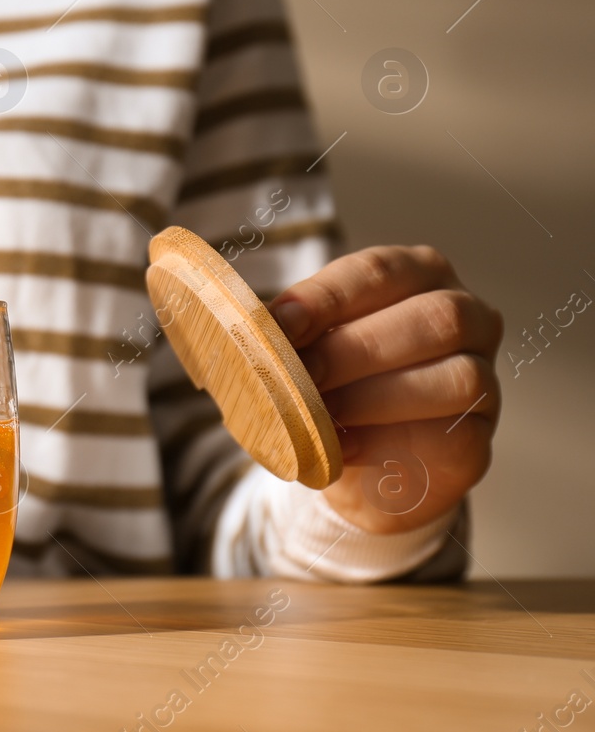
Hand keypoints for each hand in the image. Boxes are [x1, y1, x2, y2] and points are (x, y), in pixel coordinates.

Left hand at [268, 246, 501, 533]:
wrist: (360, 459)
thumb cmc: (332, 381)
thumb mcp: (304, 347)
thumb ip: (288, 335)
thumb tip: (249, 331)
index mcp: (416, 274)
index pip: (376, 272)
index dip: (325, 298)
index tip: (278, 326)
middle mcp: (465, 316)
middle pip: (431, 318)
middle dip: (353, 349)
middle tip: (298, 376)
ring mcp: (483, 376)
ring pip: (455, 376)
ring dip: (375, 397)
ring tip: (320, 416)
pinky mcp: (477, 438)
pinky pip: (451, 435)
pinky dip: (390, 440)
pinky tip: (344, 447)